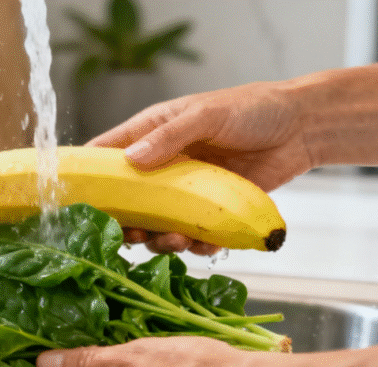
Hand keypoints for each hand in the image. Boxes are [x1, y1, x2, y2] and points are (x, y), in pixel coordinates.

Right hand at [92, 81, 314, 254]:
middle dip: (125, 224)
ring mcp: (184, 193)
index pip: (105, 156)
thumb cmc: (252, 109)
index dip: (87, 179)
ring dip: (159, 240)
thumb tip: (131, 160)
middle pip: (126, 204)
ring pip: (156, 226)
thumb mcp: (206, 114)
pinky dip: (195, 247)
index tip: (76, 203)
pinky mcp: (209, 212)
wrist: (302, 128)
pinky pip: (193, 238)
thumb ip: (169, 136)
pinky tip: (205, 244)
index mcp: (150, 135)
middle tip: (133, 235)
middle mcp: (162, 167)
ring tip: (176, 241)